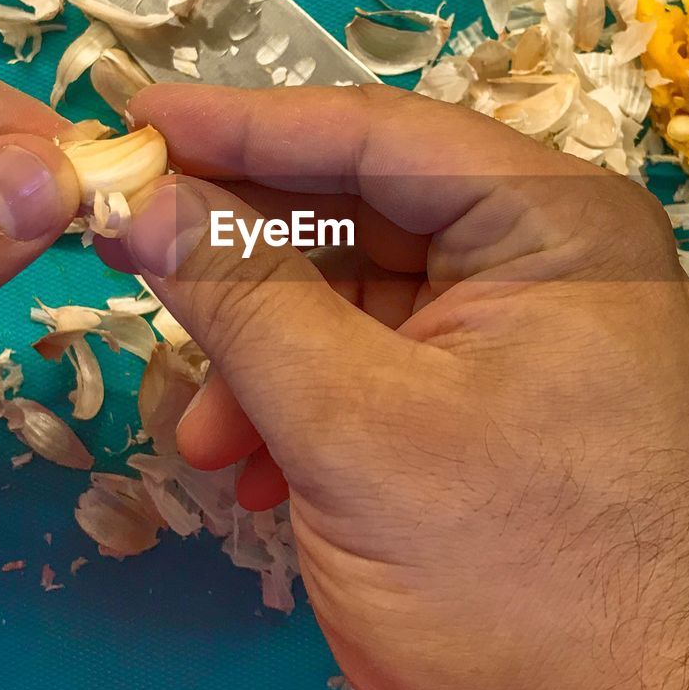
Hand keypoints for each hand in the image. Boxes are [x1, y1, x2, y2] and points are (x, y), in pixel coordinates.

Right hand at [103, 84, 688, 689]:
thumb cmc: (511, 570)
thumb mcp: (352, 426)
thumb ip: (239, 296)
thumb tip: (138, 199)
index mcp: (554, 221)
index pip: (379, 133)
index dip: (245, 124)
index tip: (137, 119)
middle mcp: (549, 254)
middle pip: (361, 211)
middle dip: (244, 261)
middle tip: (134, 256)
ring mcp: (525, 327)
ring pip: (357, 295)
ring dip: (265, 357)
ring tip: (205, 434)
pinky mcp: (497, 394)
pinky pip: (380, 361)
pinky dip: (307, 403)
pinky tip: (256, 468)